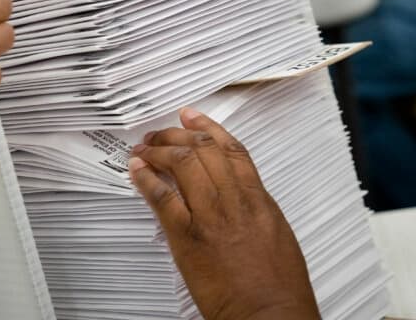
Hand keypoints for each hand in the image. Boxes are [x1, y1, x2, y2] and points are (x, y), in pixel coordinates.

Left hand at [129, 108, 319, 319]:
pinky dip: (146, 179)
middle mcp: (235, 201)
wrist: (269, 315)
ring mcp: (211, 217)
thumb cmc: (278, 287)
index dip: (209, 127)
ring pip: (182, 164)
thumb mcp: (276, 234)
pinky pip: (163, 198)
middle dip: (177, 135)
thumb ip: (254, 208)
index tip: (192, 117)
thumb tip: (238, 194)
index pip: (232, 150)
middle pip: (203, 149)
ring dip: (158, 150)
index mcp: (259, 200)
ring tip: (145, 148)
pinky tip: (137, 171)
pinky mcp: (189, 237)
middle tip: (161, 132)